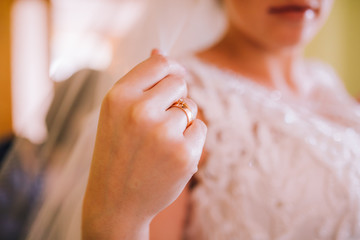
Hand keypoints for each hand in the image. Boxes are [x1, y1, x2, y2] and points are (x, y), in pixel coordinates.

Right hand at [82, 50, 206, 238]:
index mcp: (118, 96)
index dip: (171, 68)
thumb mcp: (116, 112)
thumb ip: (140, 81)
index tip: (174, 78)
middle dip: (175, 98)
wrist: (116, 202)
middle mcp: (139, 111)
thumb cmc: (117, 151)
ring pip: (191, 107)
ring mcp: (163, 133)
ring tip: (159, 144)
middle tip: (157, 122)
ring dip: (182, 121)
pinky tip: (171, 156)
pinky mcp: (184, 153)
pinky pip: (201, 128)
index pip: (159, 63)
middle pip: (179, 82)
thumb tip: (159, 49)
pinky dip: (191, 140)